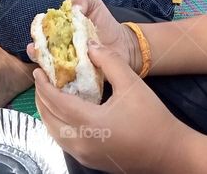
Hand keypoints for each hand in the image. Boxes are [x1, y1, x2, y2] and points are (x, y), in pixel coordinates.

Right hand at [29, 0, 141, 74]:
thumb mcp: (92, 3)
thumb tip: (74, 8)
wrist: (123, 44)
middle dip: (37, 52)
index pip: (41, 34)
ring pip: (51, 70)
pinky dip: (64, 80)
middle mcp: (59, 50)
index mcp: (59, 32)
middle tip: (36, 50)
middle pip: (41, 53)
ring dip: (47, 68)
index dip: (37, 35)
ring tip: (46, 65)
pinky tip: (64, 77)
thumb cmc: (104, 23)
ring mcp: (68, 66)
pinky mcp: (79, 79)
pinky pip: (68, 82)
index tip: (37, 36)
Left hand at [33, 43, 186, 172]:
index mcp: (89, 123)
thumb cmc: (152, 118)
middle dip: (40, 98)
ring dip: (47, 112)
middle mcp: (81, 143)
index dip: (43, 85)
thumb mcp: (131, 83)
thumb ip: (109, 61)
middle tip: (41, 79)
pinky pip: (64, 141)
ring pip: (54, 133)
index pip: (55, 102)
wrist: (169, 153)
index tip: (38, 70)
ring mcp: (84, 155)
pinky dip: (58, 125)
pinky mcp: (89, 161)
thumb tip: (90, 45)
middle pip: (48, 119)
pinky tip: (64, 112)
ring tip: (48, 94)